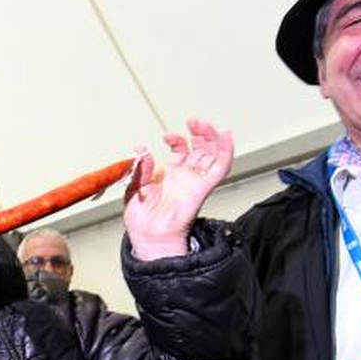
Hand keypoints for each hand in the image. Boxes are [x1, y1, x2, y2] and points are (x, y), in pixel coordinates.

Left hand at [123, 117, 233, 259]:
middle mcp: (185, 178)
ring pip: (213, 156)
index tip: (167, 136)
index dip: (177, 139)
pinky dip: (225, 152)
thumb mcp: (134, 187)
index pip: (181, 151)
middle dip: (201, 133)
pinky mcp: (201, 190)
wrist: (148, 238)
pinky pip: (219, 169)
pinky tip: (225, 137)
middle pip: (201, 150)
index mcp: (170, 175)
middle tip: (195, 121)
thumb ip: (140, 168)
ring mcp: (194, 183)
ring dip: (213, 138)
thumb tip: (140, 150)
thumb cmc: (142, 220)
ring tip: (206, 125)